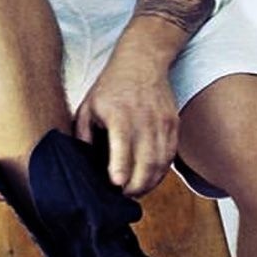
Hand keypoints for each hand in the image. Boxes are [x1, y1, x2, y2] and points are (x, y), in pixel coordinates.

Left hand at [73, 46, 179, 197]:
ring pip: (160, 164)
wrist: (142, 60)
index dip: (120, 172)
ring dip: (149, 184)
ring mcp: (162, 123)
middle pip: (146, 164)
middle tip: (123, 196)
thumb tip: (83, 163)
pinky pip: (170, 156)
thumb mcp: (88, 106)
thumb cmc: (111, 86)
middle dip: (135, 187)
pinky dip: (161, 172)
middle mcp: (144, 120)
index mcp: (120, 115)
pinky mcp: (173, 124)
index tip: (115, 186)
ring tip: (135, 191)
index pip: (123, 149)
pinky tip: (149, 178)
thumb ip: (83, 135)